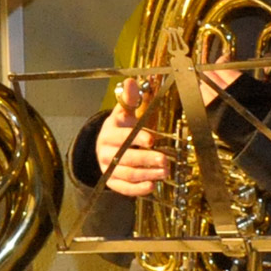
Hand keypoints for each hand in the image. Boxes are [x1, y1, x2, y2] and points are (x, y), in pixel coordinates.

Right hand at [93, 77, 168, 198]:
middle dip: (146, 160)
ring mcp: (106, 167)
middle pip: (125, 158)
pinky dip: (137, 189)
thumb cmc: (123, 127)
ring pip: (126, 173)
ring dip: (146, 174)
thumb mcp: (125, 112)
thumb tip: (132, 81)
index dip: (137, 138)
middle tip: (165, 161)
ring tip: (165, 172)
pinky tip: (152, 186)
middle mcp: (105, 151)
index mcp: (109, 131)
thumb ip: (131, 99)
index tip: (153, 140)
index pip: (122, 136)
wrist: (106, 145)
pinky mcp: (110, 181)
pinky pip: (122, 188)